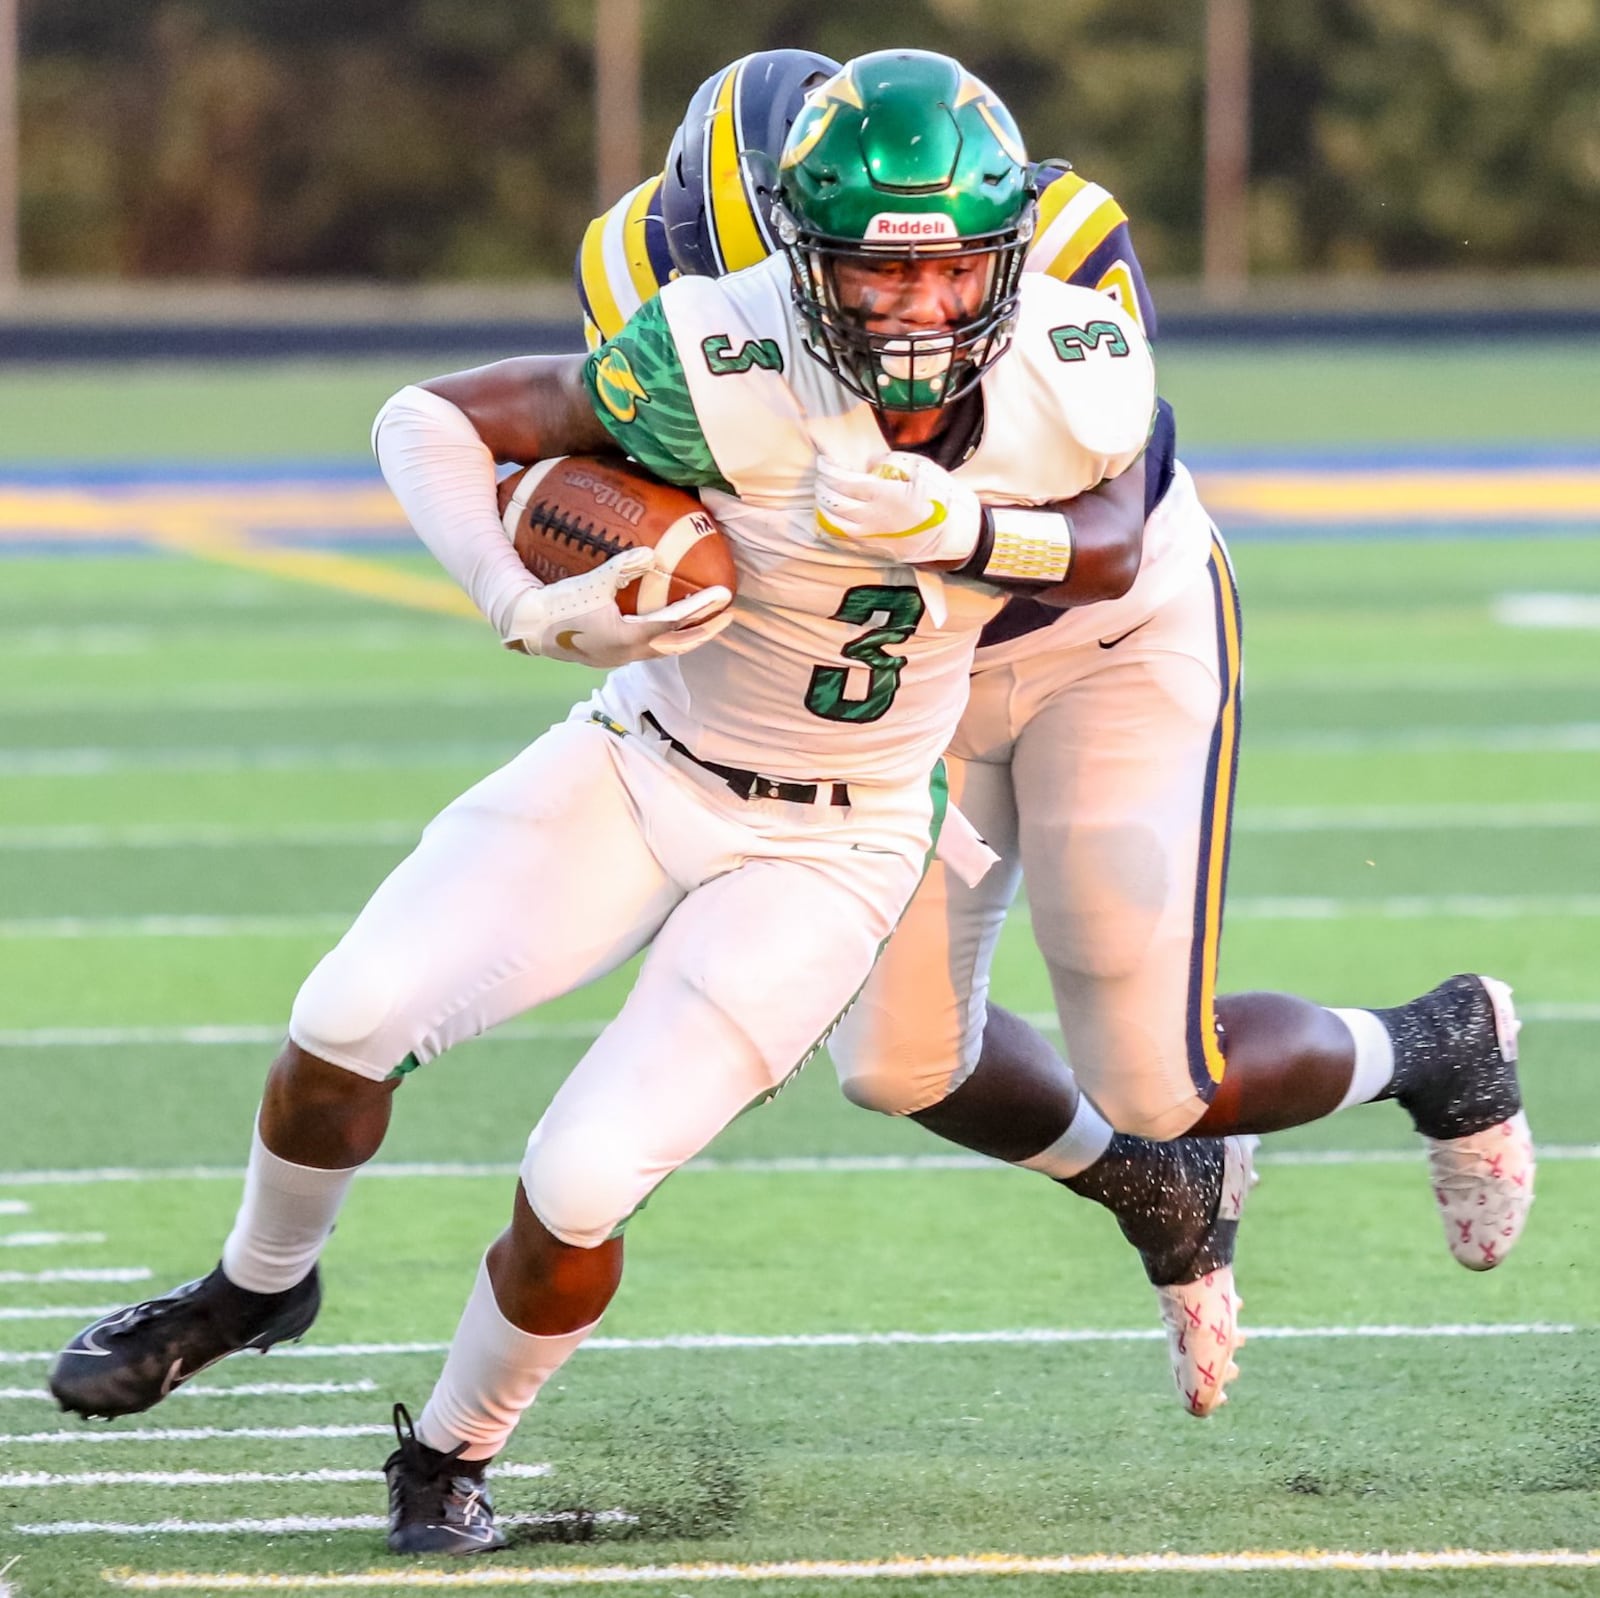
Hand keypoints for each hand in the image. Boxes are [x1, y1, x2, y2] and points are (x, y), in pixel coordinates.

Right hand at [504, 548, 733, 667]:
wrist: (527, 629)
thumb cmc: (557, 604)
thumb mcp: (590, 582)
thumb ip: (621, 567)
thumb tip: (652, 553)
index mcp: (626, 637)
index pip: (674, 622)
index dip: (701, 608)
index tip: (724, 596)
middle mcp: (628, 652)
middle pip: (678, 645)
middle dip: (705, 630)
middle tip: (728, 614)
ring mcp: (620, 657)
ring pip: (665, 650)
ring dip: (688, 636)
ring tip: (706, 621)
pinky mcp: (611, 655)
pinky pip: (649, 647)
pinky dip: (667, 637)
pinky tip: (669, 624)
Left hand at [814, 452, 981, 564]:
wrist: (956, 535)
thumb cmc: (943, 498)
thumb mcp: (922, 469)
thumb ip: (892, 462)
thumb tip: (870, 463)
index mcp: (882, 494)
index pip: (842, 481)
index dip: (828, 471)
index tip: (823, 463)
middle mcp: (871, 517)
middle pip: (833, 502)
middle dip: (823, 487)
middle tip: (822, 477)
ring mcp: (871, 536)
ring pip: (833, 524)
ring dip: (824, 508)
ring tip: (825, 497)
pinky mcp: (875, 549)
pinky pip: (844, 539)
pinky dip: (833, 527)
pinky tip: (832, 518)